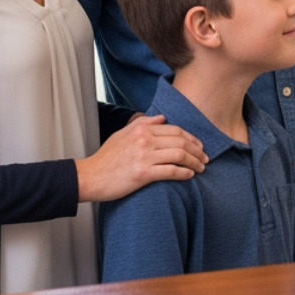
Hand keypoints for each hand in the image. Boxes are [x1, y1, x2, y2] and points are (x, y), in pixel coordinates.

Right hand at [75, 114, 207, 202]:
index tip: (199, 146)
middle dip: (197, 150)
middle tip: (205, 158)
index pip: (175, 130)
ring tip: (201, 168)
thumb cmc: (106, 157)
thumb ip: (143, 123)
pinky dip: (184, 173)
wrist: (89, 177)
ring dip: (194, 162)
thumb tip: (163, 117)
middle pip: (181, 141)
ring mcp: (144, 156)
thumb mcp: (122, 134)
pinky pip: (171, 171)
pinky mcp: (143, 174)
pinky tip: (189, 176)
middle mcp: (144, 140)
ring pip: (180, 155)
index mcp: (141, 129)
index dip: (191, 138)